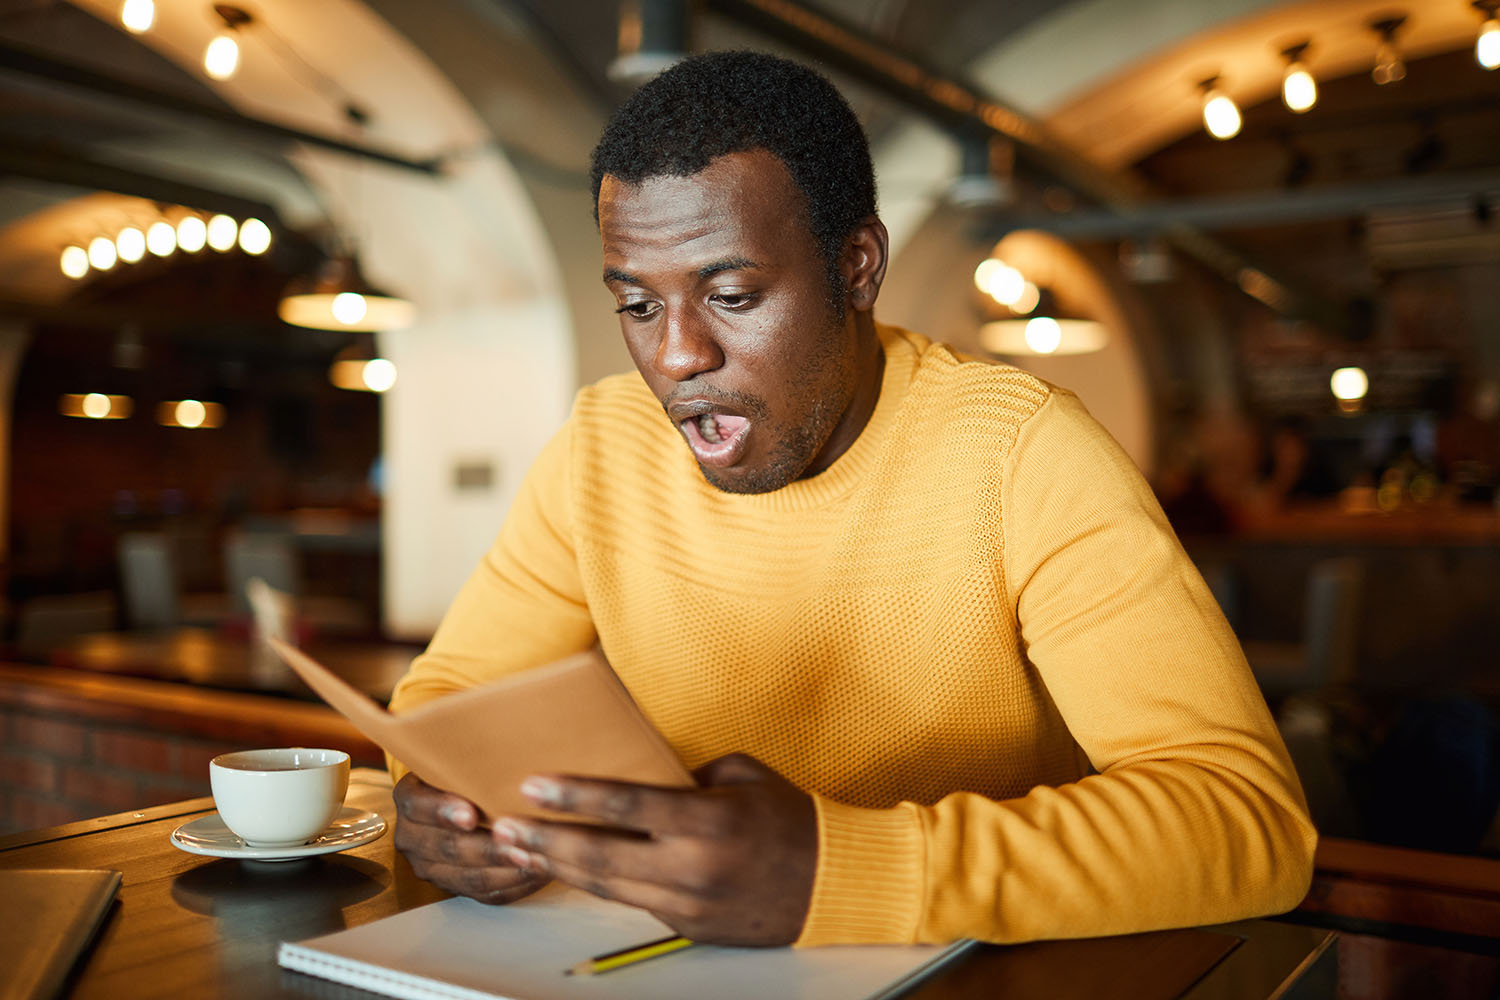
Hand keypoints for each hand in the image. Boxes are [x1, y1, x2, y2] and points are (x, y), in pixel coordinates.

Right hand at [392, 772, 548, 903]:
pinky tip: (536, 873)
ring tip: (534, 860)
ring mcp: (431, 865)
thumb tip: (508, 740)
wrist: (460, 797)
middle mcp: (412, 835)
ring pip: (466, 877)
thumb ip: (470, 758)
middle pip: (446, 847)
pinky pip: (483, 894)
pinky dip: (512, 885)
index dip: (444, 811)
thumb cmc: (466, 772)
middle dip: (485, 849)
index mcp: (409, 798)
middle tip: (518, 843)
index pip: (419, 806)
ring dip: (503, 870)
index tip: (471, 814)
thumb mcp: (459, 758)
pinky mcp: (454, 885)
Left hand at [492, 753, 816, 945]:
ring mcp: (689, 905)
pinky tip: (571, 869)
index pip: (626, 805)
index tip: (533, 785)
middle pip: (600, 857)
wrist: (834, 885)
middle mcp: (693, 868)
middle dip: (546, 841)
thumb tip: (643, 775)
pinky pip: (634, 901)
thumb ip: (688, 776)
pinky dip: (600, 884)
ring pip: (608, 887)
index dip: (574, 795)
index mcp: (708, 822)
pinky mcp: (688, 928)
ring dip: (559, 868)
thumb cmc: (791, 819)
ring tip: (521, 849)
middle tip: (504, 827)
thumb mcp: (744, 776)